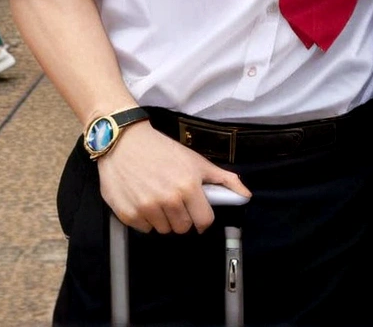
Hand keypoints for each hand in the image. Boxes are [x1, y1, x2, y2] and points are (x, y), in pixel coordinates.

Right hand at [98, 122, 251, 234]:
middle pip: (183, 228)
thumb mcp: (197, 161)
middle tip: (176, 199)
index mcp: (188, 187)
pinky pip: (144, 229)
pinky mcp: (128, 215)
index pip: (204, 221)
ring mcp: (146, 209)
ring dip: (164, 218)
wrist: (125, 143)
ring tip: (158, 196)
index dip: (203, 217)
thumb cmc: (163, 150)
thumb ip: (224, 180)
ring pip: (164, 230)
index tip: (197, 210)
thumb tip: (246, 196)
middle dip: (182, 217)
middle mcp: (168, 200)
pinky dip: (146, 219)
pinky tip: (143, 199)